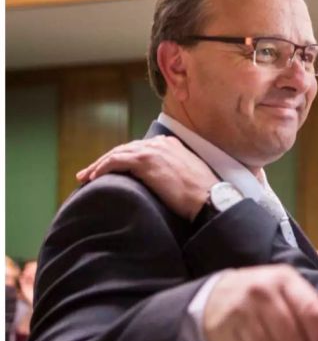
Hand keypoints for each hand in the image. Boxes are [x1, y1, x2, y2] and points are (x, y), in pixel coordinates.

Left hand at [76, 136, 217, 219]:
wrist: (208, 197)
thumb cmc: (201, 193)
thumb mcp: (187, 175)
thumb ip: (173, 171)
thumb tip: (162, 182)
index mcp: (170, 145)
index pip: (139, 148)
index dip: (122, 157)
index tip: (110, 168)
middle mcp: (160, 143)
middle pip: (125, 149)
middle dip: (105, 160)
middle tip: (90, 172)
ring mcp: (152, 150)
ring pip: (117, 153)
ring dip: (99, 165)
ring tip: (86, 176)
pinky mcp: (145, 161)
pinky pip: (116, 161)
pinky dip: (102, 168)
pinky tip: (94, 178)